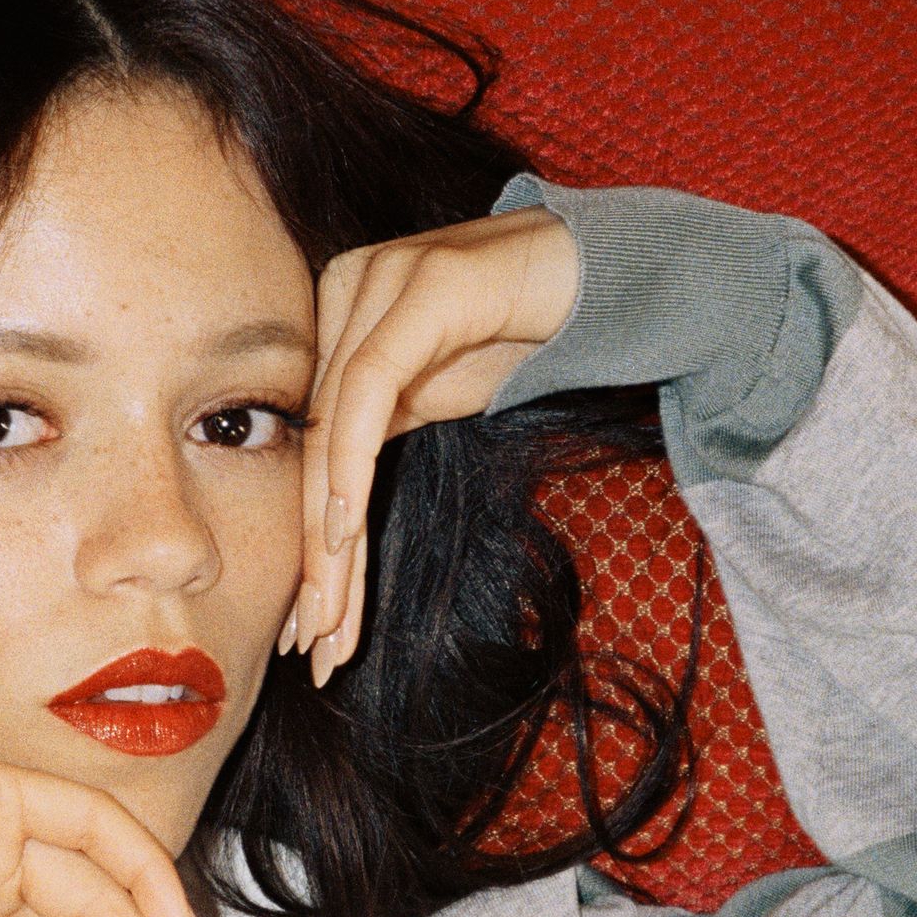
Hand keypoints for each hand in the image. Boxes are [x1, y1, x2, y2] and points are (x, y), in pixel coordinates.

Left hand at [291, 206, 579, 684]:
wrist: (609, 273)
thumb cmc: (520, 333)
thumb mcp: (438, 395)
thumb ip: (379, 432)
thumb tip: (331, 516)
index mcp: (335, 321)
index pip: (311, 453)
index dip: (308, 544)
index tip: (307, 625)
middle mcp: (342, 295)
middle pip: (314, 453)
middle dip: (313, 560)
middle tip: (308, 643)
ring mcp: (375, 283)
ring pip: (331, 435)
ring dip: (328, 538)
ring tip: (326, 617)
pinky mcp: (421, 287)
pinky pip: (368, 392)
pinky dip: (351, 467)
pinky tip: (342, 533)